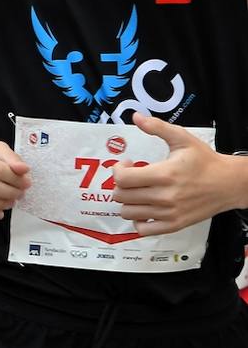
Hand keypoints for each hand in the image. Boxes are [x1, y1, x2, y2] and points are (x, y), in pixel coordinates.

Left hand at [114, 113, 238, 234]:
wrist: (229, 183)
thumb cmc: (205, 161)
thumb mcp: (182, 138)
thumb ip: (157, 127)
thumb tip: (136, 116)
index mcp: (164, 175)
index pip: (123, 179)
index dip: (117, 170)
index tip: (127, 164)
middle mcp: (164, 197)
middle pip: (122, 196)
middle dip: (120, 184)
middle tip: (131, 177)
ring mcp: (169, 213)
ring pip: (128, 213)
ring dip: (126, 201)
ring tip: (136, 191)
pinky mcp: (175, 225)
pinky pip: (144, 230)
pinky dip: (138, 221)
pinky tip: (144, 208)